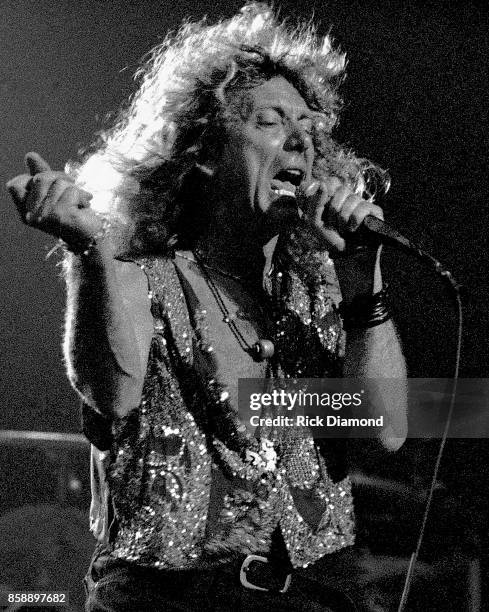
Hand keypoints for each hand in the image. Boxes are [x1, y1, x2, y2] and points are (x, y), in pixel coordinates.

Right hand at [6, 152, 101, 246]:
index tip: (55, 185)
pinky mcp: (61, 216)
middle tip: (73, 190)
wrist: (92, 236)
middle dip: (60, 178)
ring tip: (79, 202)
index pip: (15, 185)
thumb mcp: (55, 192)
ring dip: (74, 188)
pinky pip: (71, 190)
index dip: (35, 178)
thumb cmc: (74, 213)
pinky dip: (82, 195)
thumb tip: (29, 155)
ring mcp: (45, 217)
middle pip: (40, 178)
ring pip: (58, 183)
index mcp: (25, 212)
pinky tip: (84, 208)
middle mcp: (32, 217)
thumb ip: (41, 174)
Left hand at [298, 177, 383, 299]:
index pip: (331, 181)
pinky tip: (353, 230)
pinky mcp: (375, 211)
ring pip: (351, 199)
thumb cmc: (330, 238)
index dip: (325, 193)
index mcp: (334, 196)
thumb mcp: (314, 222)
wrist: (346, 255)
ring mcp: (362, 203)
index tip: (322, 209)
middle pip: (341, 188)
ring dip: (343, 219)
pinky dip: (354, 222)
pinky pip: (362, 209)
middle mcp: (349, 197)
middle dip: (333, 210)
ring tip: (344, 229)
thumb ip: (314, 203)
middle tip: (334, 223)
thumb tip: (323, 184)